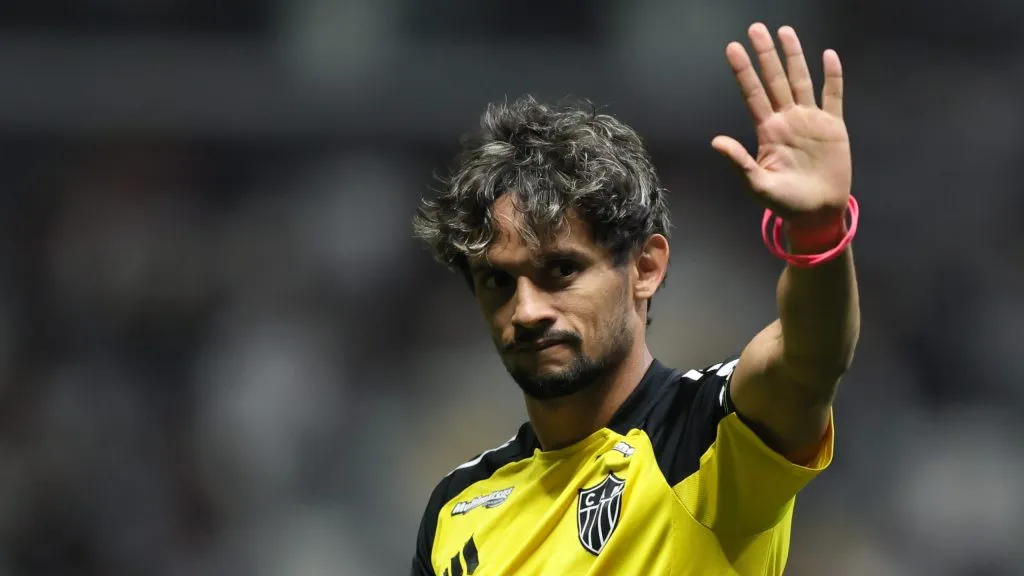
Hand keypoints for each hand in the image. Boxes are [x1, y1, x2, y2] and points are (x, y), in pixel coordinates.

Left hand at [713, 23, 850, 227]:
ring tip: (785, 31)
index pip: (753, 94)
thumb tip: (716, 141)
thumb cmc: (785, 202)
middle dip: (765, 55)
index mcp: (768, 131)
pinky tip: (828, 55)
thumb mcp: (758, 185)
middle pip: (775, 80)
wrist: (817, 212)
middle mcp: (787, 120)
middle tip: (756, 28)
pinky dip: (833, 76)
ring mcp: (810, 120)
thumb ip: (739, 162)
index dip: (743, 72)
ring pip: (801, 80)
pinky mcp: (833, 126)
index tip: (732, 48)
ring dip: (794, 57)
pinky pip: (833, 96)